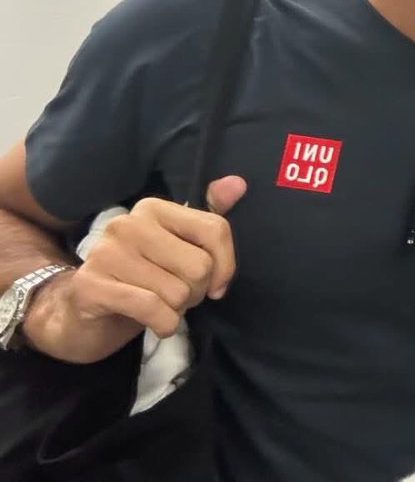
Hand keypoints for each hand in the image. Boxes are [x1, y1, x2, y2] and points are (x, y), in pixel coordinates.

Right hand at [23, 175, 245, 363]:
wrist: (82, 313)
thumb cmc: (142, 278)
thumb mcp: (179, 248)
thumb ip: (210, 220)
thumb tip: (238, 183)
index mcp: (152, 207)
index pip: (215, 230)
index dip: (226, 265)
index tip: (217, 284)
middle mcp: (127, 224)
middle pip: (200, 265)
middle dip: (197, 291)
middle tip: (177, 295)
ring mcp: (105, 253)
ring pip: (178, 292)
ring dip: (177, 309)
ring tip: (160, 305)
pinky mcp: (91, 286)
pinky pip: (154, 309)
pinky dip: (164, 324)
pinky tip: (156, 322)